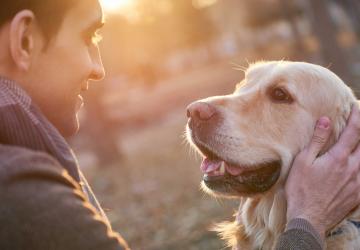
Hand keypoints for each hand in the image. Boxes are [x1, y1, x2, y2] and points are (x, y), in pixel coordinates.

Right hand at [285, 105, 359, 240]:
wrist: (308, 218)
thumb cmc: (301, 189)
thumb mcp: (303, 162)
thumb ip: (317, 140)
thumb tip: (326, 121)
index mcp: (338, 158)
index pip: (353, 132)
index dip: (356, 117)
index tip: (356, 107)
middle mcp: (353, 168)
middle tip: (359, 124)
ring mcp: (357, 183)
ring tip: (357, 146)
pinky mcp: (358, 195)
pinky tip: (356, 167)